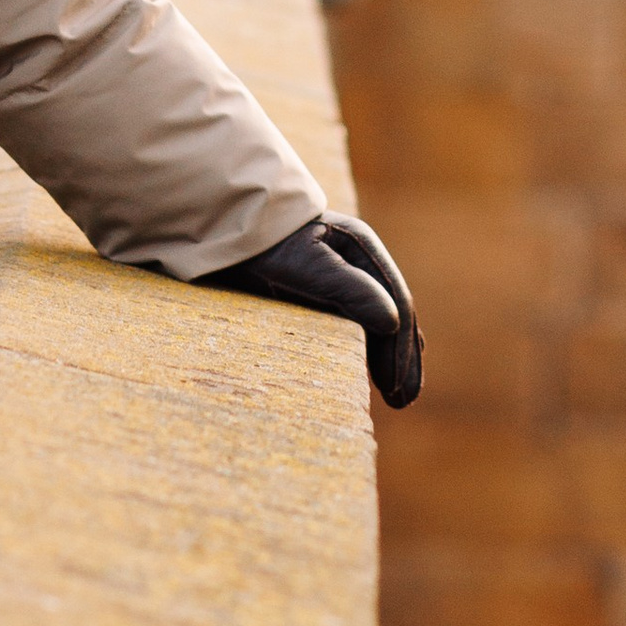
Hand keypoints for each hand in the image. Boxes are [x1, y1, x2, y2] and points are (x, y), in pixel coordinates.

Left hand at [202, 211, 423, 408]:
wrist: (223, 225)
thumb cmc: (262, 244)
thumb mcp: (304, 265)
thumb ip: (348, 290)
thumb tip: (393, 323)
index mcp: (361, 247)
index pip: (396, 303)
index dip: (401, 348)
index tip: (396, 388)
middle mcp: (359, 259)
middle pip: (394, 312)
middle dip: (402, 358)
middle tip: (403, 400)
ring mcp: (343, 272)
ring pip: (381, 318)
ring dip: (392, 356)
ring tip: (398, 395)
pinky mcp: (322, 287)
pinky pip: (358, 320)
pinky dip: (373, 345)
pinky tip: (378, 367)